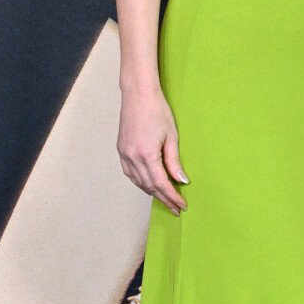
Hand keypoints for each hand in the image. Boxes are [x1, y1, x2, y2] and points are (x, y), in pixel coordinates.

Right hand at [118, 87, 187, 212]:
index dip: (172, 197)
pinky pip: (130, 174)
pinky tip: (150, 186)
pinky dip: (141, 182)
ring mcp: (124, 154)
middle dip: (164, 198)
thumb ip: (174, 161)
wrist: (138, 95)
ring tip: (166, 200)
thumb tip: (181, 181)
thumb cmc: (157, 111)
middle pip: (149, 186)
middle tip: (176, 208)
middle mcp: (132, 157)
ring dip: (152, 192)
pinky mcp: (121, 150)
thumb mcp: (171, 136)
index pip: (161, 183)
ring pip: (138, 182)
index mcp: (147, 154)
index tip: (182, 206)